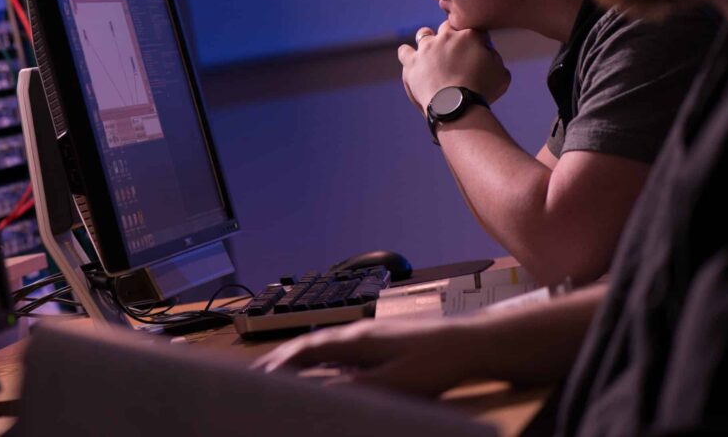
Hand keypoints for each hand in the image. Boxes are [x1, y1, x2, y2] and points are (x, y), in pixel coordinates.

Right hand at [251, 317, 476, 398]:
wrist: (472, 342)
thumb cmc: (436, 362)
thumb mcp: (394, 385)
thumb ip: (355, 390)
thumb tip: (319, 395)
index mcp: (356, 340)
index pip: (306, 350)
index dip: (279, 365)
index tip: (256, 379)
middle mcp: (359, 332)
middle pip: (310, 343)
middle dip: (282, 359)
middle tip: (259, 376)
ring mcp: (372, 333)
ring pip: (325, 344)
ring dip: (301, 358)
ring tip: (284, 372)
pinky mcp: (385, 340)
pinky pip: (341, 348)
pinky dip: (322, 359)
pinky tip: (327, 369)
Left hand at [398, 22, 510, 112]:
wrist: (456, 106)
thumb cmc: (482, 92)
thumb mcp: (502, 74)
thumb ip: (494, 58)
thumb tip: (487, 53)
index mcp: (469, 35)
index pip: (472, 29)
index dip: (475, 40)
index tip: (476, 51)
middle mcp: (446, 36)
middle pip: (447, 28)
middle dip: (451, 37)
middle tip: (454, 53)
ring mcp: (426, 48)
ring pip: (424, 34)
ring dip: (428, 41)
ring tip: (432, 55)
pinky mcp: (411, 63)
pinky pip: (404, 51)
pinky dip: (408, 55)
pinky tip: (414, 63)